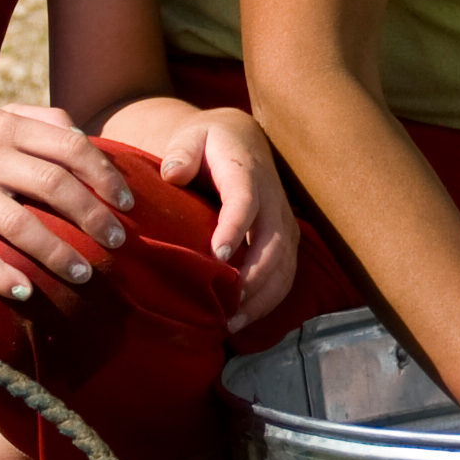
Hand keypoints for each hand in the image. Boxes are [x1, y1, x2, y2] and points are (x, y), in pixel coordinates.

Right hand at [0, 104, 135, 303]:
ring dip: (57, 253)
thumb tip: (95, 144)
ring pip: (19, 225)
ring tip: (84, 274)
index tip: (128, 203)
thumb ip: (44, 122)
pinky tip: (27, 290)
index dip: (104, 175)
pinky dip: (2, 276)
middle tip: (117, 242)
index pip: (69, 146)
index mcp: (6, 127)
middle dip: (92, 217)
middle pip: (52, 184)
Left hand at [157, 108, 300, 331]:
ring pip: (285, 266)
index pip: (246, 202)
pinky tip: (243, 318)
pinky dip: (269, 300)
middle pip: (274, 244)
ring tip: (231, 323)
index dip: (235, 228)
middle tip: (225, 308)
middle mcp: (274, 199)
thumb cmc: (208, 141)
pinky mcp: (286, 239)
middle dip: (253, 279)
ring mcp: (284, 222)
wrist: (240, 138)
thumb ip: (180, 152)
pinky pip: (286, 274)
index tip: (217, 256)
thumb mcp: (190, 136)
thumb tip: (173, 174)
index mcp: (248, 172)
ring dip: (262, 298)